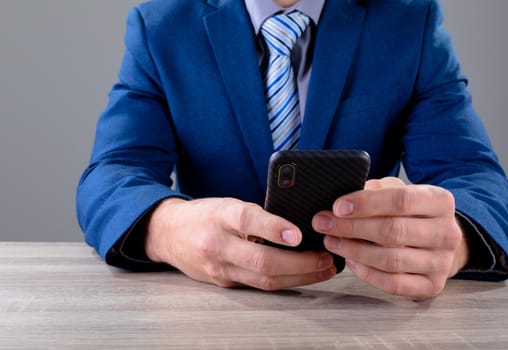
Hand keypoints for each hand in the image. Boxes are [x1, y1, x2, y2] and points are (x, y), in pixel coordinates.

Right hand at [144, 197, 335, 289]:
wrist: (168, 234)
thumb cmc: (204, 215)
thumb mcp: (227, 204)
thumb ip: (256, 215)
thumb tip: (296, 228)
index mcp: (220, 216)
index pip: (248, 220)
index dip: (274, 228)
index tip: (298, 235)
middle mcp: (218, 244)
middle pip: (262, 261)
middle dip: (300, 264)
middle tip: (326, 259)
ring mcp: (220, 268)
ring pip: (264, 280)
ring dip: (299, 277)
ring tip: (324, 270)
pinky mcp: (224, 282)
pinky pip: (258, 285)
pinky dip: (284, 281)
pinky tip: (302, 276)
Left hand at [312, 177, 468, 299]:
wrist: (438, 241)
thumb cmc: (410, 212)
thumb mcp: (397, 191)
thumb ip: (374, 191)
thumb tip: (340, 203)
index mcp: (440, 202)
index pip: (401, 200)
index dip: (366, 204)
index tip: (337, 207)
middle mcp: (447, 233)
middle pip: (393, 231)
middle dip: (351, 228)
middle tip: (323, 223)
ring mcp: (441, 263)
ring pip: (391, 260)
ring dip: (354, 251)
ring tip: (331, 241)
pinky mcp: (431, 286)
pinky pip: (393, 284)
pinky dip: (366, 273)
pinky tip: (350, 261)